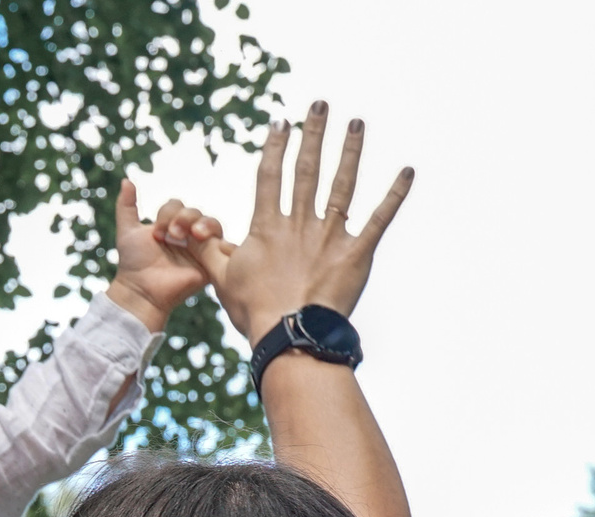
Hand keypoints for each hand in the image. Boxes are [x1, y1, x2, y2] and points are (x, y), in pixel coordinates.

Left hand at [106, 179, 222, 333]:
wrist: (141, 290)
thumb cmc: (133, 264)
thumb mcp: (127, 231)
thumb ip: (126, 206)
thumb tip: (126, 180)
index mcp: (170, 226)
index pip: (178, 206)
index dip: (169, 213)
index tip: (156, 233)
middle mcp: (187, 235)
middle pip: (195, 212)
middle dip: (184, 217)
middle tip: (171, 235)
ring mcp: (200, 248)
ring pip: (212, 223)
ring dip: (202, 224)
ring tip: (191, 235)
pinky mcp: (211, 263)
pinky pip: (224, 245)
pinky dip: (217, 239)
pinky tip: (203, 240)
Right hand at [192, 102, 410, 344]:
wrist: (290, 334)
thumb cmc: (253, 310)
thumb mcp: (221, 278)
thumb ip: (207, 250)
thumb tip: (185, 230)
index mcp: (268, 227)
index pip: (270, 176)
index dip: (275, 147)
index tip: (281, 122)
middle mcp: (300, 223)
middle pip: (307, 169)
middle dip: (314, 133)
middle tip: (320, 104)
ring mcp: (330, 235)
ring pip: (342, 184)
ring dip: (351, 151)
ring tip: (356, 123)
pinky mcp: (356, 253)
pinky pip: (380, 218)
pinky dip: (395, 194)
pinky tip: (408, 171)